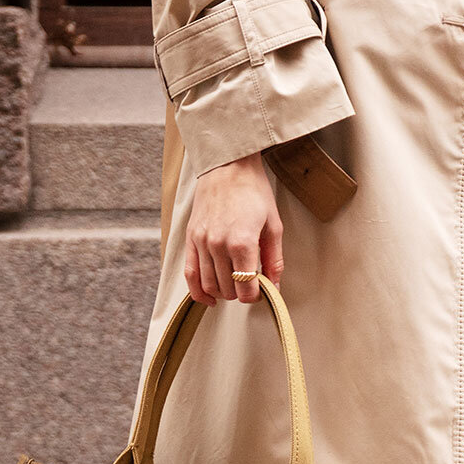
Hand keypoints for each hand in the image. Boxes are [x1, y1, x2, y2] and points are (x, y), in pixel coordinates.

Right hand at [185, 151, 283, 305]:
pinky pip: (189, 274)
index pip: (247, 289)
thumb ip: (274, 260)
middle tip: (249, 285)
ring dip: (222, 293)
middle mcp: (218, 245)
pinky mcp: (190, 238)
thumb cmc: (253, 192)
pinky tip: (208, 297)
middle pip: (228, 290)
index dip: (256, 296)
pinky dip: (198, 291)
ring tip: (233, 286)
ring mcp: (201, 242)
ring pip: (209, 285)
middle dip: (240, 293)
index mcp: (242, 243)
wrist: (228, 166)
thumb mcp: (273, 225)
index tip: (261, 291)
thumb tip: (274, 287)